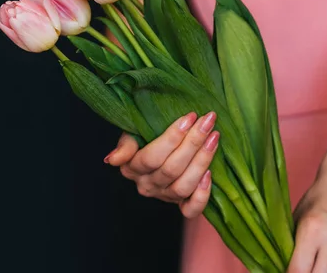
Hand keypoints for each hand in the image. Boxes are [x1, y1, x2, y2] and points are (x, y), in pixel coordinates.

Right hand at [104, 111, 218, 217]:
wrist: (157, 150)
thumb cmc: (144, 138)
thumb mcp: (130, 135)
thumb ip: (125, 145)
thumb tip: (111, 160)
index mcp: (131, 169)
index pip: (152, 157)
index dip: (172, 138)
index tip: (190, 117)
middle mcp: (147, 185)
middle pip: (171, 169)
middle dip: (193, 143)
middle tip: (208, 121)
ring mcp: (164, 196)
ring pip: (183, 186)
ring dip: (202, 161)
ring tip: (214, 138)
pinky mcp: (179, 205)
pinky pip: (191, 209)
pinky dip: (202, 195)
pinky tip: (210, 175)